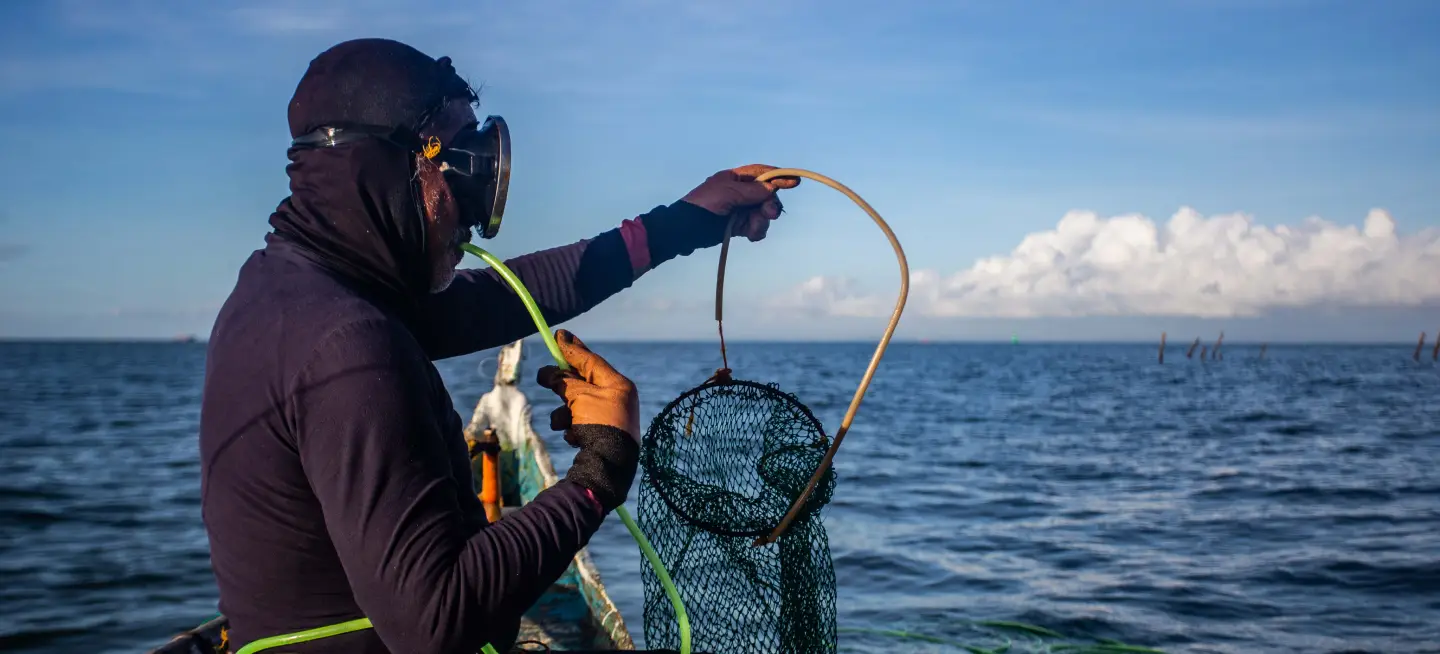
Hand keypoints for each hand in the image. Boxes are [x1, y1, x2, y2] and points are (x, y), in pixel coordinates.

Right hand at [536, 329, 640, 443]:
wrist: (608, 467)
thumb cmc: (599, 425)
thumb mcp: (580, 397)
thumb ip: (564, 381)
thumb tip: (548, 372)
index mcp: (619, 385)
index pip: (592, 361)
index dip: (573, 349)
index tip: (559, 336)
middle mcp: (618, 399)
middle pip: (584, 383)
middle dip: (563, 384)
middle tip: (544, 375)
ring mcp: (612, 419)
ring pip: (578, 406)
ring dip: (565, 413)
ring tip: (564, 422)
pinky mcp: (604, 437)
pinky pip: (581, 424)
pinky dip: (574, 429)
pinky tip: (576, 438)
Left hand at [680, 164, 800, 241]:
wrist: (685, 230)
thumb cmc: (703, 205)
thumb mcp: (728, 193)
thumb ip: (751, 191)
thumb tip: (771, 187)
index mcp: (735, 178)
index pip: (761, 174)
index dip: (778, 177)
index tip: (795, 181)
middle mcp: (740, 192)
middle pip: (766, 195)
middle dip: (770, 205)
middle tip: (770, 214)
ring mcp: (740, 210)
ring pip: (763, 213)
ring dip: (762, 221)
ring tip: (752, 229)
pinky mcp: (739, 227)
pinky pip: (757, 227)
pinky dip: (757, 231)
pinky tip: (750, 236)